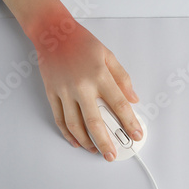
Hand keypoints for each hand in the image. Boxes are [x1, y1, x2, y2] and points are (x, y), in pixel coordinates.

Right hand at [0, 0, 141, 161]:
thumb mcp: (109, 56)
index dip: (130, 122)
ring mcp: (64, 91)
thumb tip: (133, 99)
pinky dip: (67, 133)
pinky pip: (59, 119)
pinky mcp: (52, 93)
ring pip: (75, 124)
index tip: (136, 134)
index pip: (119, 105)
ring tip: (96, 150)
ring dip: (86, 141)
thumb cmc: (82, 43)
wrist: (53, 33)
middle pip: (95, 122)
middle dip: (105, 142)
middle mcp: (82, 86)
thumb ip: (122, 79)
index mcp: (100, 76)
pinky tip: (76, 141)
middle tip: (112, 155)